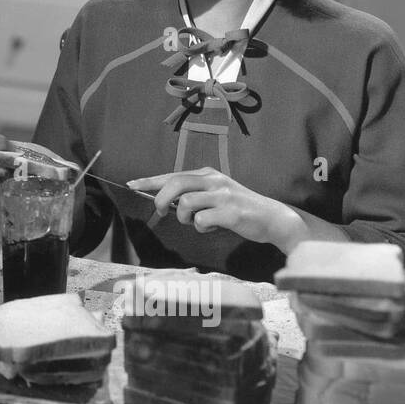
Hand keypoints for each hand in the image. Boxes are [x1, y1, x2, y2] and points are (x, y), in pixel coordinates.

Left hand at [127, 167, 299, 249]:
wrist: (273, 218)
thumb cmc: (239, 209)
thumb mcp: (216, 194)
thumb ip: (193, 194)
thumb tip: (164, 200)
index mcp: (208, 174)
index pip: (173, 174)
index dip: (150, 180)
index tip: (131, 184)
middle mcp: (214, 181)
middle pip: (175, 183)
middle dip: (161, 198)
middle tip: (161, 211)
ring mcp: (223, 195)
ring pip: (185, 203)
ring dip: (184, 218)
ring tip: (196, 223)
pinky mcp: (231, 212)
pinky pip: (201, 220)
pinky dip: (200, 228)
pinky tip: (211, 229)